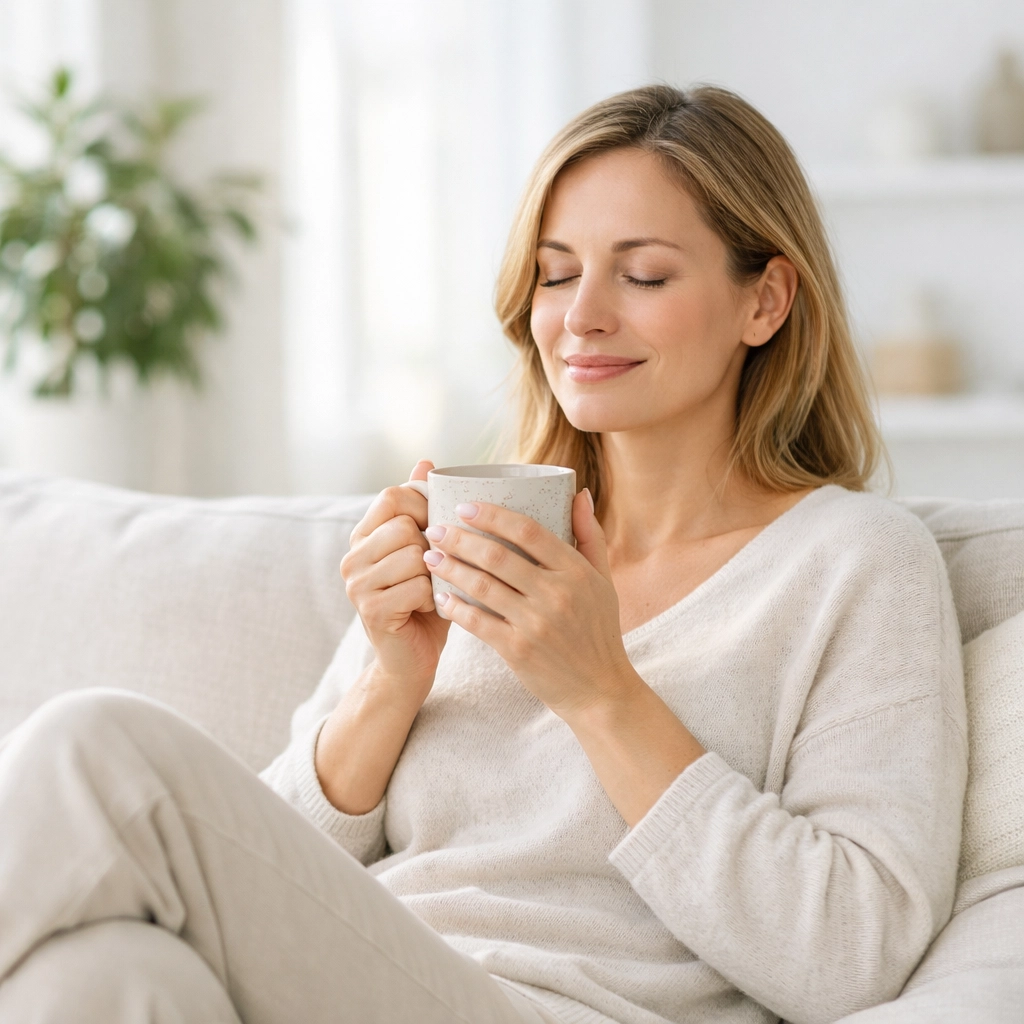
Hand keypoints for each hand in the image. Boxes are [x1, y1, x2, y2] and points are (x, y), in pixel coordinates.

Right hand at [340, 460, 451, 706]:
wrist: (413, 661)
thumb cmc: (426, 601)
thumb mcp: (427, 549)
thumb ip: (422, 507)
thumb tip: (425, 460)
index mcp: (363, 535)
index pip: (393, 495)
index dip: (425, 504)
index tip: (441, 525)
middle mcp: (352, 557)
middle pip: (405, 524)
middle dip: (432, 545)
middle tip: (435, 569)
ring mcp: (357, 584)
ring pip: (413, 554)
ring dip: (435, 574)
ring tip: (432, 590)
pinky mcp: (371, 610)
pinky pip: (417, 586)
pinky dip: (434, 599)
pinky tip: (430, 609)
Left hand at [421, 489, 638, 718]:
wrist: (598, 689)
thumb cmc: (599, 630)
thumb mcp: (603, 580)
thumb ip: (589, 535)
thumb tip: (579, 493)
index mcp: (576, 572)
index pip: (529, 531)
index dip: (493, 515)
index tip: (465, 506)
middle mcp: (556, 595)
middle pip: (498, 556)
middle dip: (460, 539)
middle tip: (435, 528)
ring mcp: (536, 624)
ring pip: (483, 587)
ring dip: (451, 568)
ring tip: (430, 556)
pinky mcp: (518, 651)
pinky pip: (478, 623)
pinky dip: (455, 608)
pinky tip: (440, 596)